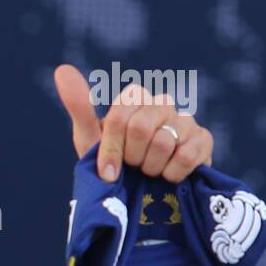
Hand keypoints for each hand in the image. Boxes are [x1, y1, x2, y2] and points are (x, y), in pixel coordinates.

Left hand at [53, 64, 213, 183]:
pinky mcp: (203, 139)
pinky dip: (172, 174)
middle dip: (131, 158)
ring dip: (151, 168)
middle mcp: (162, 103)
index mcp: (134, 98)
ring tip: (150, 171)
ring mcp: (185, 119)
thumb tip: (61, 69)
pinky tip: (169, 176)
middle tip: (133, 167)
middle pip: (140, 128)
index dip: (112, 149)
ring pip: (163, 143)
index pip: (119, 118)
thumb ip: (79, 105)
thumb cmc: (113, 164)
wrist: (142, 196)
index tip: (108, 171)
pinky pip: (186, 156)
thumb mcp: (89, 140)